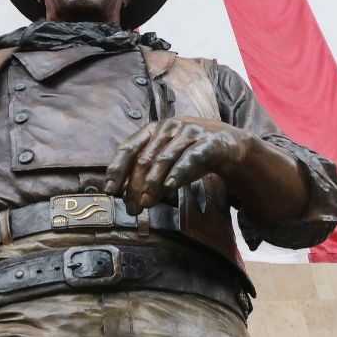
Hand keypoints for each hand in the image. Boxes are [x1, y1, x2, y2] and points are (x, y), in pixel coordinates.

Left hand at [104, 117, 253, 215]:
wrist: (226, 145)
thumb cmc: (188, 153)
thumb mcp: (166, 162)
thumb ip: (148, 176)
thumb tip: (128, 199)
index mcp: (152, 130)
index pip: (128, 148)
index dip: (117, 169)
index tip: (110, 190)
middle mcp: (167, 128)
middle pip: (144, 158)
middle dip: (135, 186)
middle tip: (131, 208)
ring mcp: (188, 133)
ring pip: (164, 159)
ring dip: (153, 184)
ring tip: (146, 204)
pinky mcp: (207, 143)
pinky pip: (189, 159)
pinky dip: (177, 174)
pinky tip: (169, 188)